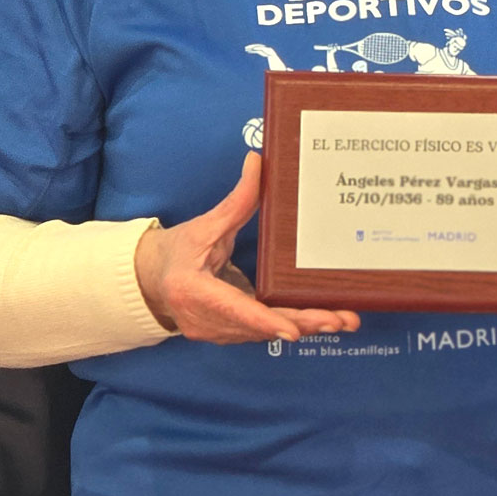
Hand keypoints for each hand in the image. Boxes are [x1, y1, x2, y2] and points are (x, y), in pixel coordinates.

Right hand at [134, 153, 359, 344]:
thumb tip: (258, 161)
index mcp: (193, 291)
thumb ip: (236, 200)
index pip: (234, 309)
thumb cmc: (177, 251)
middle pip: (260, 326)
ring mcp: (216, 332)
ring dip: (305, 327)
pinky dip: (293, 326)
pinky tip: (325, 321)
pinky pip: (264, 332)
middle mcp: (204, 319)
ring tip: (344, 321)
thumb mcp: (204, 225)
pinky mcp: (229, 334)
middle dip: (303, 324)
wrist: (152, 280)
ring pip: (266, 333)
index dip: (265, 321)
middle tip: (340, 320)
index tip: (293, 330)